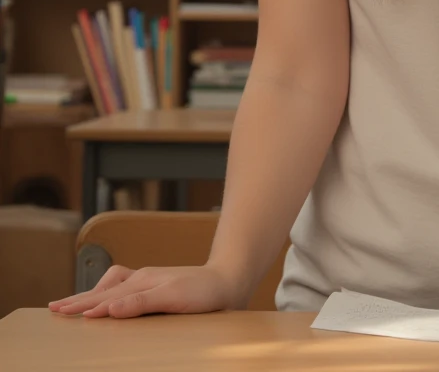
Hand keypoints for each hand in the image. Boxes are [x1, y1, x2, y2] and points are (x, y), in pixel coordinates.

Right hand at [49, 263, 245, 318]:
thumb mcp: (174, 297)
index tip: (59, 313)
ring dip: (90, 295)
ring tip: (70, 305)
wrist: (231, 282)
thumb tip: (107, 307)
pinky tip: (106, 301)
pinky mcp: (158, 289)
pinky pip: (124, 289)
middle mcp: (143, 280)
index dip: (83, 305)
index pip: (105, 296)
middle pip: (104, 289)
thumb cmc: (205, 291)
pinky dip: (107, 294)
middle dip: (78, 299)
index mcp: (142, 282)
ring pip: (112, 287)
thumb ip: (142, 302)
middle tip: (53, 308)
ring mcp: (150, 283)